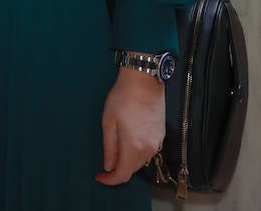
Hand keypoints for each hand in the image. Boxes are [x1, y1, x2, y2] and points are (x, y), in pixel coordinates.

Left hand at [95, 66, 164, 185]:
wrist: (144, 81)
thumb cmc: (122, 99)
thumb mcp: (108, 122)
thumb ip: (109, 148)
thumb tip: (108, 166)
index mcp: (133, 147)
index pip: (122, 175)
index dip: (110, 180)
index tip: (99, 176)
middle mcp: (148, 149)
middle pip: (132, 169)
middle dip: (118, 170)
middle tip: (105, 163)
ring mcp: (157, 142)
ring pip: (141, 161)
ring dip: (128, 161)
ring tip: (115, 150)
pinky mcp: (161, 135)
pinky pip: (148, 151)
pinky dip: (137, 152)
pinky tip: (128, 141)